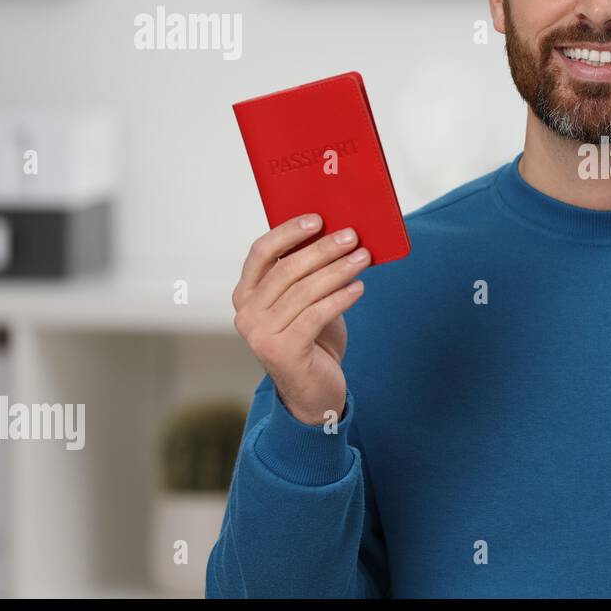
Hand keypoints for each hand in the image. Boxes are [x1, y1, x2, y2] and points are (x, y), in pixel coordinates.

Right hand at [231, 213, 370, 426]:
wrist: (313, 391)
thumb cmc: (311, 338)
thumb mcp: (305, 302)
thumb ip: (306, 274)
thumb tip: (336, 234)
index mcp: (246, 294)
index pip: (261, 253)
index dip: (288, 232)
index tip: (317, 219)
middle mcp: (246, 313)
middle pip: (288, 270)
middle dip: (323, 249)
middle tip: (352, 236)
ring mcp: (260, 335)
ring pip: (304, 292)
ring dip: (338, 271)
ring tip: (363, 258)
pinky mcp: (282, 352)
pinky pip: (315, 316)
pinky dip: (340, 299)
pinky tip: (359, 288)